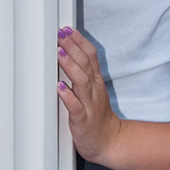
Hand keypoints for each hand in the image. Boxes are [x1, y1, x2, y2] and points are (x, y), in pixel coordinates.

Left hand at [56, 27, 121, 162]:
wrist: (110, 141)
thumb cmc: (96, 115)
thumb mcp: (93, 89)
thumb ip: (82, 72)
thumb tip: (66, 53)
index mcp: (96, 82)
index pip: (90, 56)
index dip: (79, 41)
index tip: (67, 28)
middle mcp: (94, 90)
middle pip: (85, 64)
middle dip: (73, 48)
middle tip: (60, 34)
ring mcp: (89, 105)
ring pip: (82, 82)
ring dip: (70, 67)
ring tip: (59, 54)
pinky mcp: (83, 121)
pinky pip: (76, 108)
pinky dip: (68, 97)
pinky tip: (60, 88)